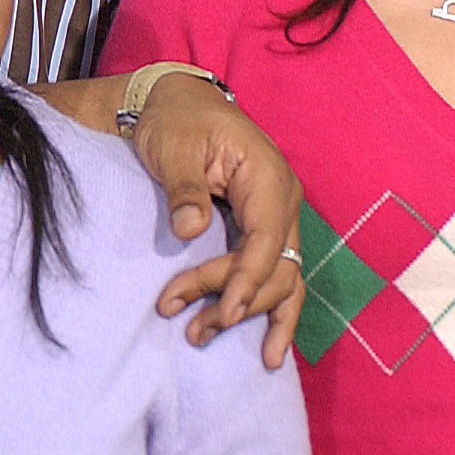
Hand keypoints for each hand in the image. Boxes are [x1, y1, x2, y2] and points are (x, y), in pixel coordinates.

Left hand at [130, 72, 303, 368]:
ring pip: (279, 280)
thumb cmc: (175, 122)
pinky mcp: (263, 232)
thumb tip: (190, 229)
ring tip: (202, 337)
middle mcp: (281, 201)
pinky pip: (276, 277)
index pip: (265, 240)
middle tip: (187, 326)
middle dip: (235, 301)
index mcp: (266, 176)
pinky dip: (273, 313)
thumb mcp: (173, 146)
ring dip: (248, 313)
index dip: (247, 280)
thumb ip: (184, 188)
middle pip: (273, 267)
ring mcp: (277, 218)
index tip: (226, 313)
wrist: (176, 105)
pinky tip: (268, 350)